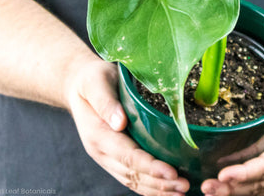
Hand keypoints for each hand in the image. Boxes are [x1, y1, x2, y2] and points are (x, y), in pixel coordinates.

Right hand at [66, 59, 189, 195]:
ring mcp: (107, 156)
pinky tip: (166, 189)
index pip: (127, 156)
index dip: (150, 166)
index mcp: (98, 134)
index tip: (171, 172)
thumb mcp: (96, 82)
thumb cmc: (92, 79)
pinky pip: (132, 176)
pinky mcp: (114, 155)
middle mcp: (102, 151)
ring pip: (133, 180)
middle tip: (185, 185)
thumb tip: (120, 122)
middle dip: (159, 183)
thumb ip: (106, 102)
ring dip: (157, 189)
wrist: (78, 84)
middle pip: (133, 174)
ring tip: (182, 192)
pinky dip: (149, 185)